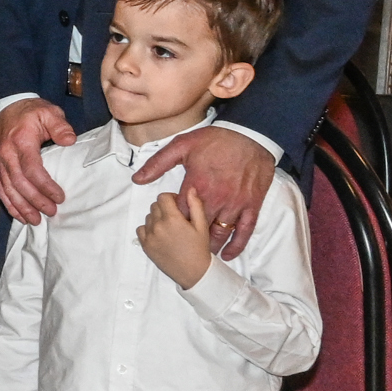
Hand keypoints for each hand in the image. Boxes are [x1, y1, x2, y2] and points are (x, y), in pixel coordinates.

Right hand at [0, 97, 76, 224]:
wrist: (8, 108)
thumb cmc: (31, 112)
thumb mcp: (49, 112)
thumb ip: (60, 126)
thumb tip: (70, 140)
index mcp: (21, 141)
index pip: (31, 169)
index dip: (45, 186)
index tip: (60, 196)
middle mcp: (7, 155)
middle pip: (19, 183)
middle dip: (35, 201)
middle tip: (52, 212)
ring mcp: (0, 163)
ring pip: (9, 190)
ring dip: (22, 207)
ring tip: (36, 221)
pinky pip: (2, 190)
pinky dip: (10, 205)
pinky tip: (20, 216)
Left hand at [132, 124, 274, 257]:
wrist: (251, 135)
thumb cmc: (216, 139)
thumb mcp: (182, 145)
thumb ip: (158, 163)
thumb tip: (138, 179)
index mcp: (197, 186)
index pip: (178, 213)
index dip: (172, 220)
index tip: (168, 223)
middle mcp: (216, 199)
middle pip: (197, 228)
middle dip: (188, 238)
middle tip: (181, 247)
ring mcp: (235, 204)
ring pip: (220, 233)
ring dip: (210, 246)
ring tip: (201, 255)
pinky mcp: (252, 206)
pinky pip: (245, 231)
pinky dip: (237, 245)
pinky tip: (227, 255)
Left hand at [137, 186, 214, 289]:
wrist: (193, 273)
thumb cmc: (199, 250)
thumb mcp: (202, 225)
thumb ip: (195, 205)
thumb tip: (190, 189)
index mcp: (172, 219)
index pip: (163, 197)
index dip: (171, 198)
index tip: (178, 205)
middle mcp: (158, 226)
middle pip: (155, 206)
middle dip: (165, 208)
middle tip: (176, 218)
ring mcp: (150, 236)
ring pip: (148, 217)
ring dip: (157, 218)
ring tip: (170, 228)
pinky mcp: (145, 246)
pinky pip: (141, 229)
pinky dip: (149, 229)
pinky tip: (161, 235)